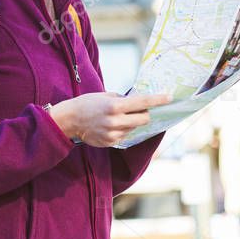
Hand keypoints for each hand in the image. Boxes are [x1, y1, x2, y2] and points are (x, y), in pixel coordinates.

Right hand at [48, 92, 172, 146]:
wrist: (70, 120)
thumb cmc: (88, 103)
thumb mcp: (106, 95)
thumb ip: (123, 100)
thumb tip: (140, 103)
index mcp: (115, 106)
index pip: (142, 103)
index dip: (158, 100)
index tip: (169, 97)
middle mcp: (115, 121)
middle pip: (144, 119)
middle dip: (145, 114)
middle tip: (140, 110)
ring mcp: (113, 133)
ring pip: (134, 128)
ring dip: (132, 122)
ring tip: (118, 117)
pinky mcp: (110, 142)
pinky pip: (125, 135)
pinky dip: (123, 129)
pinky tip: (111, 125)